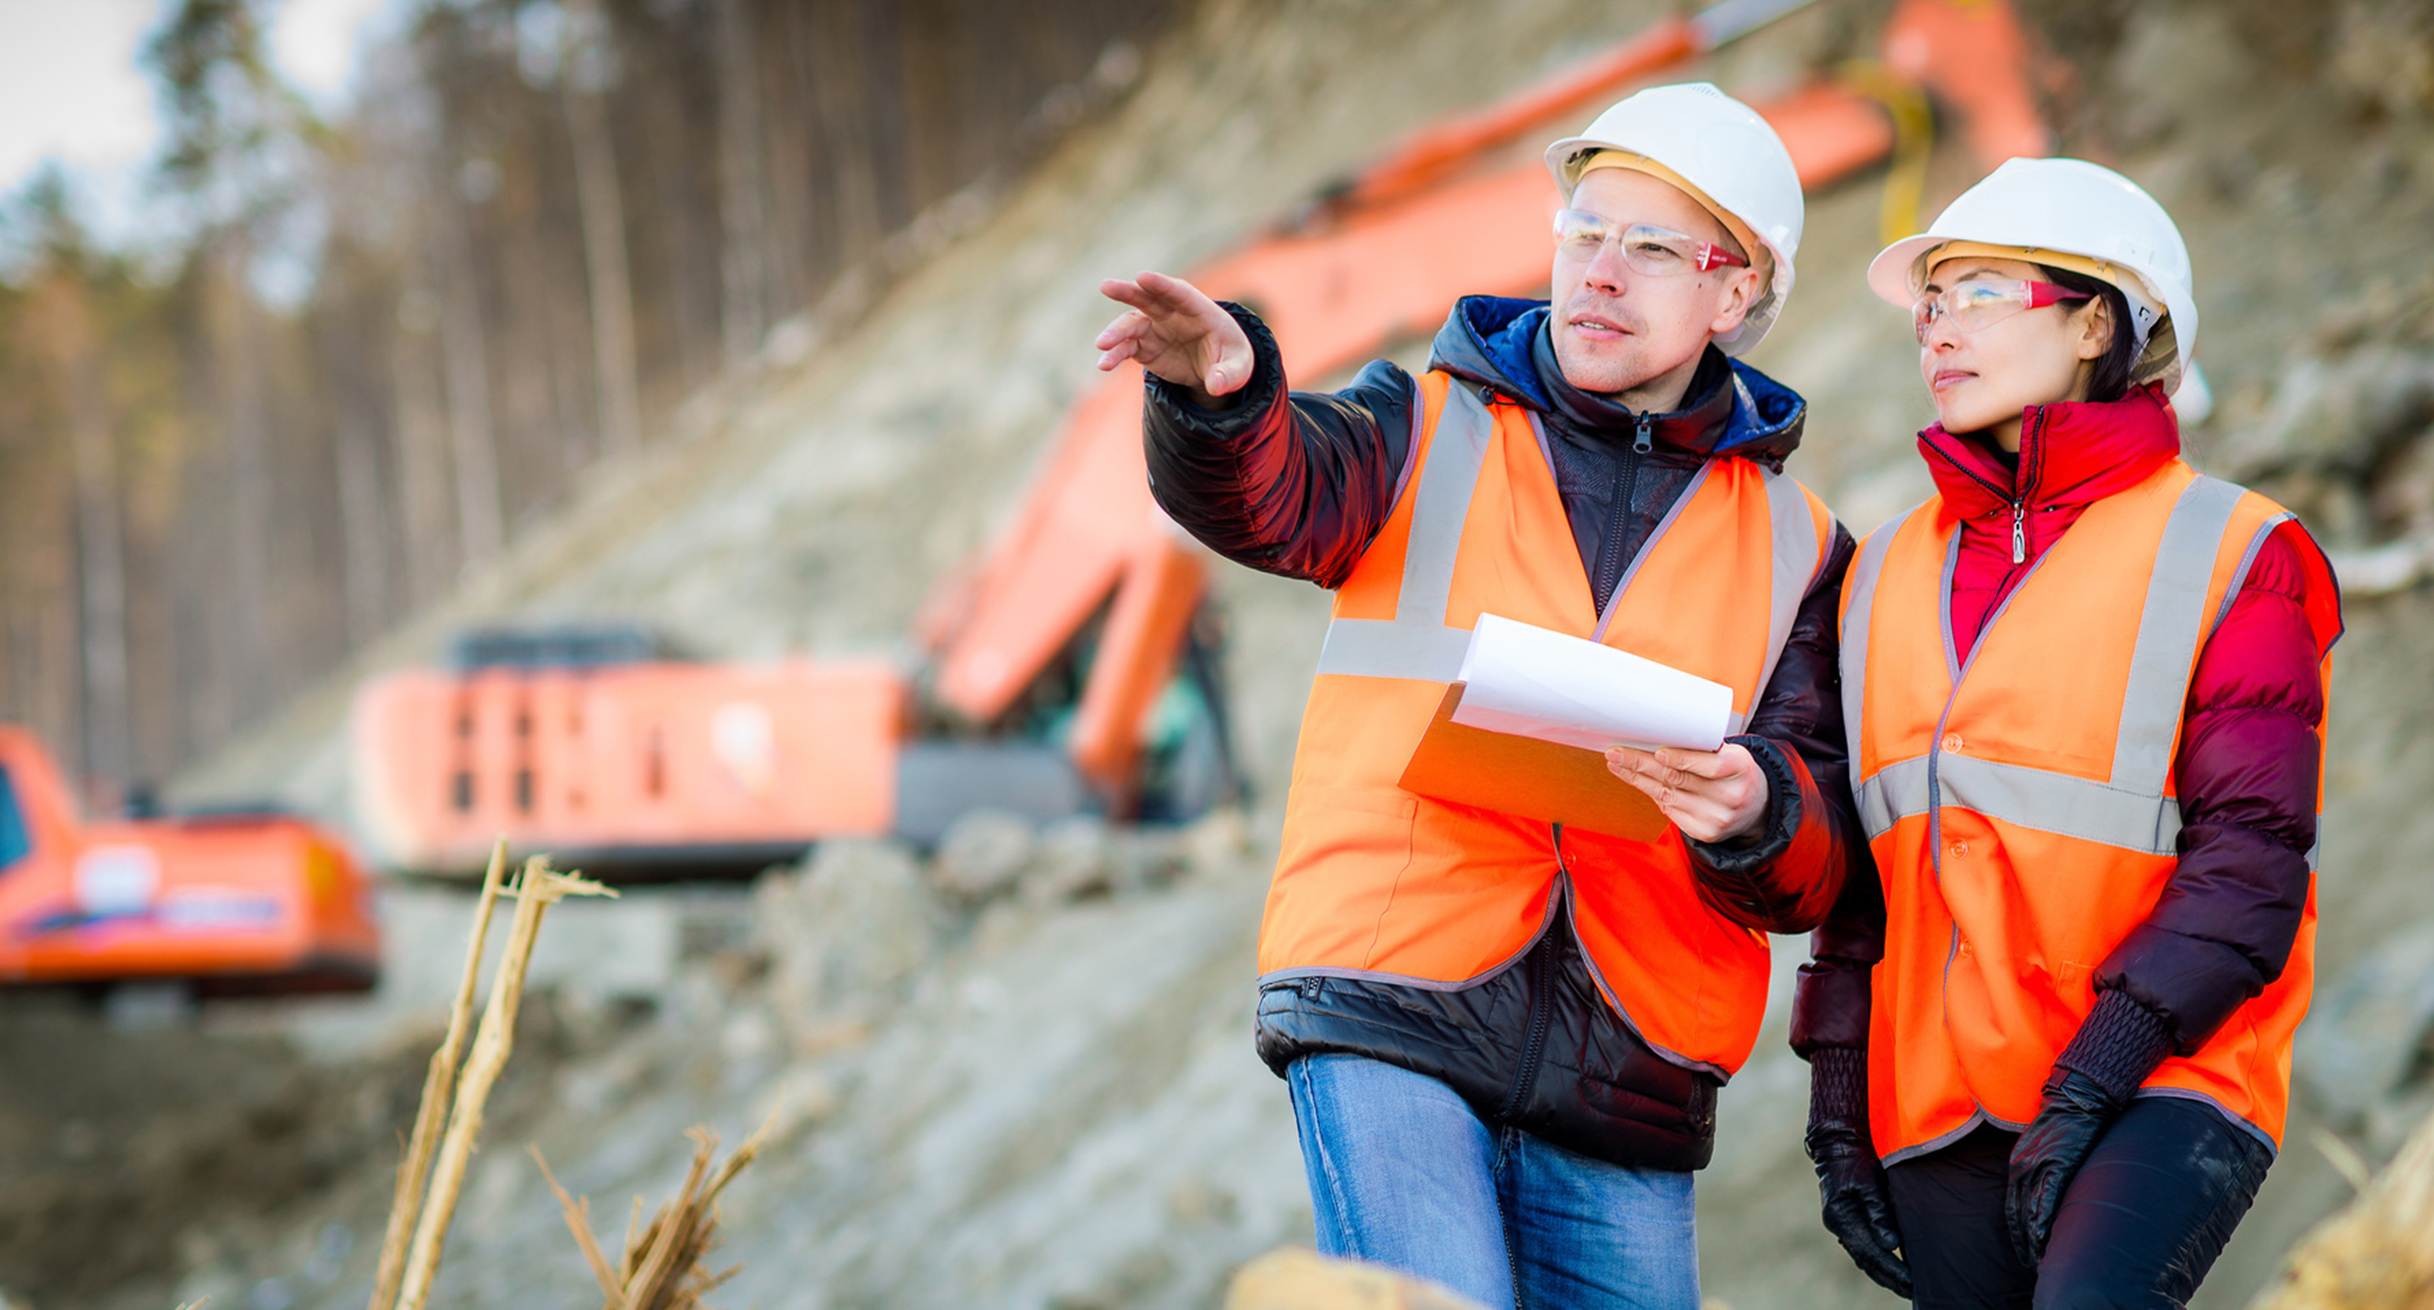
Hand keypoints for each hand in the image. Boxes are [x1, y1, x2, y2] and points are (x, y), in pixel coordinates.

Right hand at [1094, 271, 1254, 406]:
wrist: (1216, 367)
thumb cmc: (1231, 358)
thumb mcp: (1240, 368)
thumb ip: (1230, 374)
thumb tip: (1215, 386)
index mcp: (1201, 311)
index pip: (1181, 293)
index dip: (1162, 285)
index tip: (1142, 277)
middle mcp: (1174, 314)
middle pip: (1149, 298)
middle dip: (1128, 291)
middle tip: (1106, 286)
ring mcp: (1156, 328)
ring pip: (1131, 324)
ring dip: (1116, 332)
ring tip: (1101, 345)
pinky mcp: (1145, 346)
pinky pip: (1127, 347)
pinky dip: (1115, 354)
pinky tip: (1104, 364)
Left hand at [1604, 743, 1767, 843]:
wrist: (1755, 809)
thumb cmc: (1734, 772)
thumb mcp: (1730, 753)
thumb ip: (1702, 747)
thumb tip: (1656, 734)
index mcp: (1740, 769)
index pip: (1710, 766)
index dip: (1682, 759)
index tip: (1657, 752)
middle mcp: (1730, 796)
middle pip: (1678, 779)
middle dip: (1642, 764)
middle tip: (1616, 752)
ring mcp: (1716, 818)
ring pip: (1667, 795)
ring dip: (1637, 778)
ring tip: (1617, 764)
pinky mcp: (1704, 833)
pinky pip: (1669, 810)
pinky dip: (1650, 793)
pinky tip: (1636, 780)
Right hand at [1807, 1123, 1911, 1298]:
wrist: (1837, 1140)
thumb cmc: (1855, 1158)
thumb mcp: (1868, 1182)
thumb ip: (1879, 1213)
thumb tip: (1890, 1246)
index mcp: (1841, 1218)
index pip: (1871, 1254)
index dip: (1893, 1271)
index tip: (1914, 1284)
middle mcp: (1840, 1225)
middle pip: (1867, 1262)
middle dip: (1891, 1279)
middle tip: (1915, 1293)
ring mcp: (1842, 1223)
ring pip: (1865, 1257)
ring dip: (1885, 1273)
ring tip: (1907, 1286)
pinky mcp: (1849, 1218)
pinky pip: (1864, 1247)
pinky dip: (1879, 1260)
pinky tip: (1894, 1266)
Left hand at [2005, 1067, 2124, 1266]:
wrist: (2076, 1099)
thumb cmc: (2063, 1122)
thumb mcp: (2043, 1147)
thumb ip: (2042, 1169)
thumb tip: (2048, 1190)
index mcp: (2019, 1164)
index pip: (2012, 1207)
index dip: (2017, 1231)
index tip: (2023, 1249)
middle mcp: (2023, 1168)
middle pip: (2017, 1214)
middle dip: (2023, 1241)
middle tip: (2030, 1262)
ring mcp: (2037, 1167)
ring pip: (2028, 1212)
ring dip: (2032, 1238)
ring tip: (2038, 1260)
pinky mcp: (2055, 1166)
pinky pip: (2044, 1201)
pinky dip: (2041, 1222)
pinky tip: (2043, 1240)